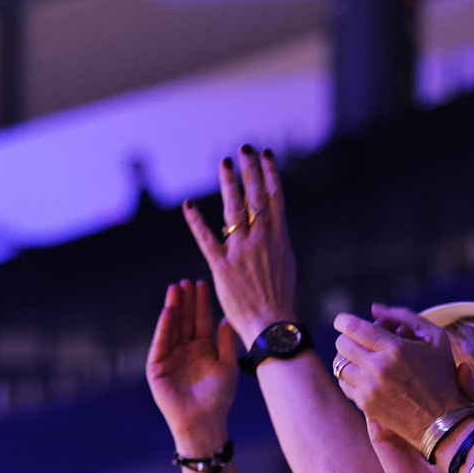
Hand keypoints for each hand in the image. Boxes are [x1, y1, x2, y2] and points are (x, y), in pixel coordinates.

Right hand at [146, 279, 237, 452]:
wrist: (205, 422)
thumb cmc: (219, 398)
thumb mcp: (227, 365)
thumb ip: (227, 342)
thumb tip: (228, 318)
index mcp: (203, 348)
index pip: (200, 320)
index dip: (201, 303)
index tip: (202, 283)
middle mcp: (185, 350)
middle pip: (185, 320)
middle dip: (186, 301)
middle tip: (187, 280)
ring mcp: (170, 358)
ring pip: (172, 328)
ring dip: (173, 309)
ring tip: (175, 289)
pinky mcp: (157, 368)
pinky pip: (160, 343)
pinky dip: (164, 327)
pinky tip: (168, 312)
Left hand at [182, 147, 298, 348]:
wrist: (272, 324)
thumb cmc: (280, 300)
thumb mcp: (285, 266)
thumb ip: (276, 244)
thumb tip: (272, 229)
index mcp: (279, 239)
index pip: (275, 198)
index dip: (270, 174)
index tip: (266, 154)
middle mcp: (261, 239)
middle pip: (256, 196)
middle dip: (250, 169)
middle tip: (245, 148)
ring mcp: (241, 251)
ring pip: (234, 209)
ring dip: (229, 183)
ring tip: (225, 163)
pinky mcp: (222, 265)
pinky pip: (206, 238)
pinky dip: (195, 220)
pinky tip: (188, 204)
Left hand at [334, 305, 473, 448]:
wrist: (445, 422)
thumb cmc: (443, 376)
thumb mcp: (435, 338)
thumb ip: (405, 316)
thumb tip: (374, 308)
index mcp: (395, 349)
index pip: (353, 327)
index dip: (343, 320)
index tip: (343, 321)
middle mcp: (378, 369)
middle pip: (342, 344)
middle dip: (348, 338)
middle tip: (359, 341)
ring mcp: (370, 389)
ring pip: (340, 365)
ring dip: (348, 359)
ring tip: (362, 359)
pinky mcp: (366, 406)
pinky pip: (345, 385)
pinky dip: (351, 378)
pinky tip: (365, 376)